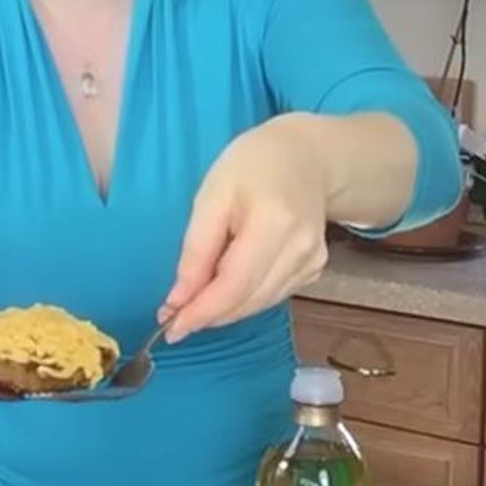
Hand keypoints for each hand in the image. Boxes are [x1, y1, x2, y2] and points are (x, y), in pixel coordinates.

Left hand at [161, 115, 330, 342]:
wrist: (304, 157)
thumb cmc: (250, 167)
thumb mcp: (211, 197)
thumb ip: (196, 250)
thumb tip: (179, 299)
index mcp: (274, 223)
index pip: (235, 284)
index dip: (202, 311)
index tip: (170, 328)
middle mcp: (301, 249)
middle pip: (248, 300)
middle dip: (208, 315)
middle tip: (173, 319)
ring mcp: (313, 262)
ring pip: (259, 304)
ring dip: (224, 311)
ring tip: (194, 304)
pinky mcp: (315, 269)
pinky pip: (272, 296)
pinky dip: (244, 299)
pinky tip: (227, 287)